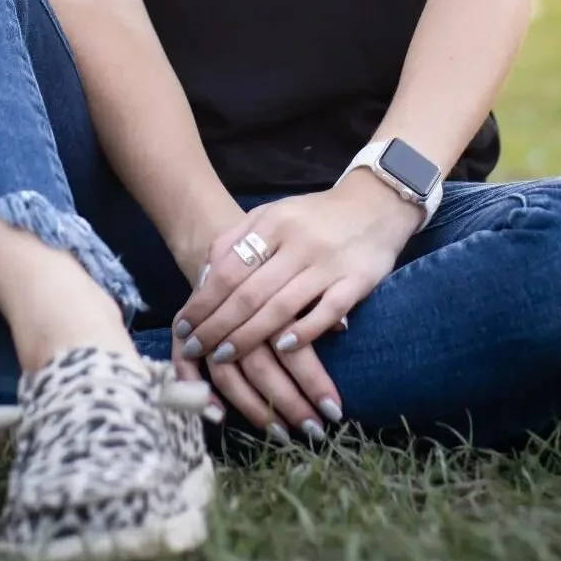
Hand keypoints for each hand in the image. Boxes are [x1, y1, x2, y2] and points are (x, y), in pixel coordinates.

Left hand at [170, 178, 419, 434]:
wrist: (376, 204)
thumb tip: (205, 275)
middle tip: (196, 349)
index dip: (204, 301)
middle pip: (250, 292)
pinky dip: (304, 332)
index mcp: (274, 222)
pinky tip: (283, 349)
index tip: (184, 326)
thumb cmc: (315, 216)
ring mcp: (329, 262)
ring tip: (225, 356)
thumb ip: (238, 238)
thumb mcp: (274, 213)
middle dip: (218, 325)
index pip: (230, 268)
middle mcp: (299, 241)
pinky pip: (327, 311)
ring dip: (250, 336)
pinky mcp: (357, 280)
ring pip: (282, 306)